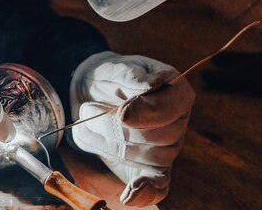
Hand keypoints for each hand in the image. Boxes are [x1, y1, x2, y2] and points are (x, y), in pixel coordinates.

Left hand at [69, 51, 194, 205]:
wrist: (92, 91)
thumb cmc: (108, 77)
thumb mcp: (115, 67)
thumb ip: (131, 76)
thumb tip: (150, 86)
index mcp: (177, 92)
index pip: (173, 106)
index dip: (148, 112)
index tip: (122, 113)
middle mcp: (178, 122)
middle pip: (157, 136)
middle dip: (117, 127)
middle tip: (89, 109)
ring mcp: (166, 147)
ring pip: (146, 157)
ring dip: (109, 143)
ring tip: (87, 122)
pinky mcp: (149, 167)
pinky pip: (157, 186)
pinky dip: (144, 192)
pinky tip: (129, 196)